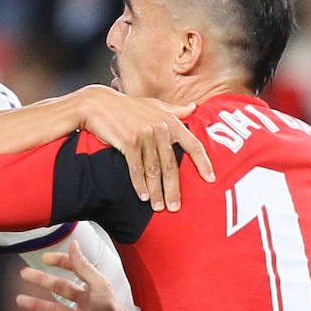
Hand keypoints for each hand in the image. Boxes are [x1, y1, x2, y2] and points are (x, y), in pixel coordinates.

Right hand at [17, 239, 133, 310]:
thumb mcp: (100, 286)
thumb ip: (84, 267)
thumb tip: (74, 245)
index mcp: (94, 288)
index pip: (74, 270)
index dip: (60, 262)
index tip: (45, 258)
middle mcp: (85, 302)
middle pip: (59, 288)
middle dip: (41, 281)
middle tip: (24, 274)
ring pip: (52, 308)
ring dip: (36, 303)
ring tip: (19, 299)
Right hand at [74, 85, 212, 211]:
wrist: (99, 104)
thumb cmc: (128, 107)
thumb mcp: (154, 105)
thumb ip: (175, 110)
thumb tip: (194, 108)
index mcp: (171, 121)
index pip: (193, 145)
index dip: (204, 163)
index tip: (211, 179)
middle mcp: (161, 128)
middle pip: (171, 165)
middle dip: (173, 189)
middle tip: (175, 207)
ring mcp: (145, 135)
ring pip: (154, 170)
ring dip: (156, 192)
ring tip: (158, 207)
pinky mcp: (129, 142)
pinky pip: (136, 169)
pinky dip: (139, 185)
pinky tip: (143, 197)